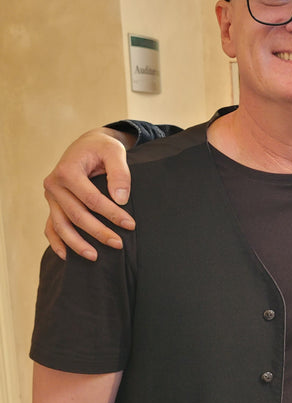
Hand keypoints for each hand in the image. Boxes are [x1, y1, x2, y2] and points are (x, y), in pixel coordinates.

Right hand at [43, 129, 134, 259]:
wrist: (86, 145)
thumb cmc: (102, 148)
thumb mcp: (114, 152)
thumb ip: (119, 173)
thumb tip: (121, 200)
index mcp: (67, 171)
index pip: (91, 199)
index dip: (111, 213)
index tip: (130, 224)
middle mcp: (54, 185)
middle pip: (77, 215)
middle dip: (98, 232)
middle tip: (118, 244)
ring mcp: (51, 197)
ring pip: (61, 225)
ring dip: (77, 244)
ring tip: (95, 257)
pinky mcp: (52, 205)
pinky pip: (50, 227)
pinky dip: (57, 242)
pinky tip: (67, 256)